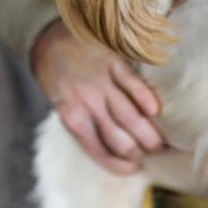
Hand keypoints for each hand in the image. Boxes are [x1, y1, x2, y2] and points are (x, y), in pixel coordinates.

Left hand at [31, 20, 166, 174]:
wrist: (45, 38)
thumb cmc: (56, 77)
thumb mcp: (61, 105)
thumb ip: (84, 123)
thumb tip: (113, 147)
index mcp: (73, 118)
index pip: (100, 152)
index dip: (120, 165)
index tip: (134, 168)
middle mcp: (88, 104)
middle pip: (120, 139)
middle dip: (139, 152)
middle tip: (152, 154)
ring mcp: (101, 84)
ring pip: (130, 117)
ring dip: (149, 133)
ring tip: (161, 142)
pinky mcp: (112, 63)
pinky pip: (133, 84)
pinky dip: (146, 99)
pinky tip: (155, 111)